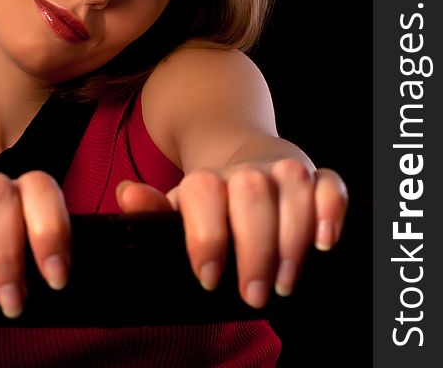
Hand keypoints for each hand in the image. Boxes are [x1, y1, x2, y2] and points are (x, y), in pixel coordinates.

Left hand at [115, 159, 347, 308]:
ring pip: (294, 186)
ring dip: (292, 239)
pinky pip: (331, 184)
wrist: (243, 164)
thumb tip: (126, 193)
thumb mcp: (178, 211)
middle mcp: (246, 170)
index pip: (203, 193)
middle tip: (253, 294)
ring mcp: (284, 170)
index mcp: (207, 179)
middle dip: (255, 249)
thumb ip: (152, 210)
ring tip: (285, 282)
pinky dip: (330, 210)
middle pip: (252, 192)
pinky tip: (323, 242)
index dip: (206, 237)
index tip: (209, 279)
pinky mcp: (317, 177)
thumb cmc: (209, 204)